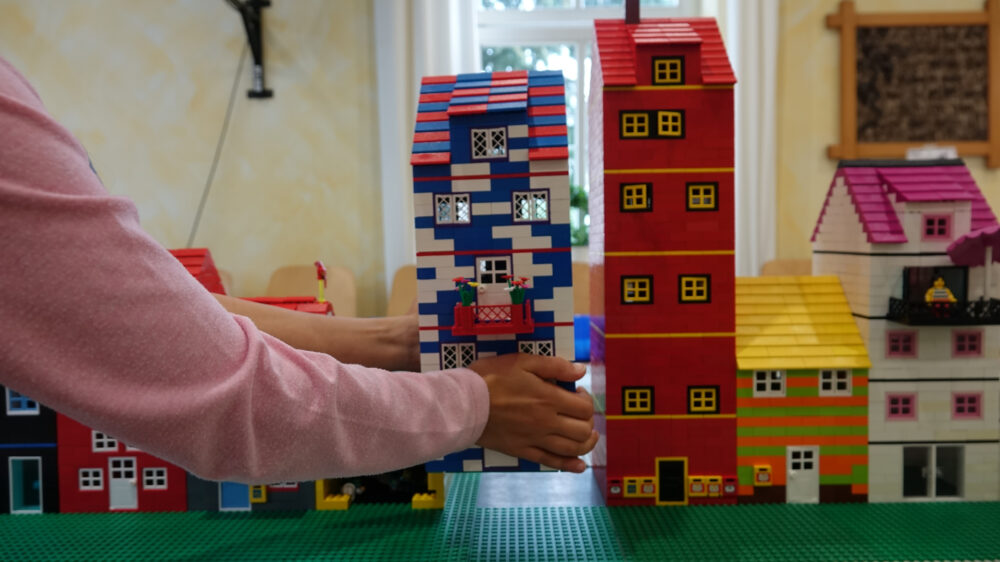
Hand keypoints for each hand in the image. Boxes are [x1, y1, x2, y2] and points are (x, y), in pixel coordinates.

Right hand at [468, 354, 597, 472]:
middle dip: (588, 421)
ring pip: (572, 449)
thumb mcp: (522, 361)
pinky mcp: (523, 451)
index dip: (586, 400)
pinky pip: (551, 462)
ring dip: (586, 444)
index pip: (584, 407)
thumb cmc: (491, 378)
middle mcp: (547, 422)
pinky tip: (579, 466)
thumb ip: (554, 366)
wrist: (464, 403)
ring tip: (588, 436)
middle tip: (579, 413)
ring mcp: (535, 439)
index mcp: (549, 398)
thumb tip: (581, 370)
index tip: (577, 393)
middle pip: (582, 430)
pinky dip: (569, 465)